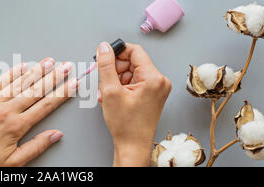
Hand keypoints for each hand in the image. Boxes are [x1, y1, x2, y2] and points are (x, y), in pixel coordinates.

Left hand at [0, 58, 77, 165]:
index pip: (45, 106)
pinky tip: (22, 66)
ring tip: (49, 62)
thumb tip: (55, 136)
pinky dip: (12, 73)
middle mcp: (5, 110)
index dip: (62, 93)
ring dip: (36, 71)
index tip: (72, 84)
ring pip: (19, 83)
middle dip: (54, 77)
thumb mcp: (11, 162)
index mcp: (16, 126)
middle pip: (35, 90)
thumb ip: (36, 147)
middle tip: (66, 66)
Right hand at [96, 42, 171, 166]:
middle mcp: (159, 81)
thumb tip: (104, 48)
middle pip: (132, 62)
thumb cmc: (127, 125)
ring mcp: (156, 88)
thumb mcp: (110, 91)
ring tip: (107, 93)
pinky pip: (134, 82)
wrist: (133, 145)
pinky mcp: (151, 94)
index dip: (117, 53)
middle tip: (105, 81)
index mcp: (154, 78)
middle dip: (115, 70)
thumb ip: (106, 66)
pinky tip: (113, 96)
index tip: (105, 58)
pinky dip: (121, 86)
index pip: (134, 51)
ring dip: (115, 80)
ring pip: (131, 72)